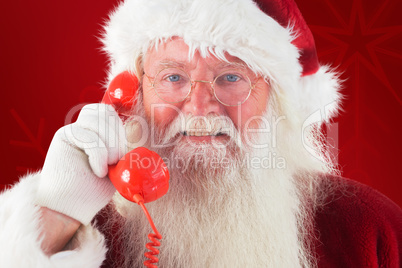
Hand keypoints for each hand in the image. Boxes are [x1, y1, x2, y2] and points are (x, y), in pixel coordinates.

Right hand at [35, 104, 126, 224]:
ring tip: (107, 166)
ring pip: (98, 119)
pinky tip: (98, 171)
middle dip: (118, 137)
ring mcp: (73, 130)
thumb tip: (136, 127)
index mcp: (97, 132)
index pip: (110, 113)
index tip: (122, 153)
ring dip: (109, 145)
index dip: (120, 128)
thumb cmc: (92, 190)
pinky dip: (99, 156)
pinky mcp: (63, 137)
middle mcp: (84, 128)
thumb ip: (121, 148)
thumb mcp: (115, 167)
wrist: (69, 208)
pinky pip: (90, 137)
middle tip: (115, 162)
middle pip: (106, 112)